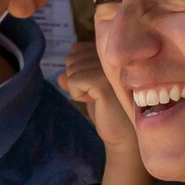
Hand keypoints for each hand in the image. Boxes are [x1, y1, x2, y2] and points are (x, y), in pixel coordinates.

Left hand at [58, 41, 138, 157]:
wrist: (124, 135)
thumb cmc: (108, 111)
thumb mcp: (88, 91)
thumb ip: (74, 79)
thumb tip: (59, 76)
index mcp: (110, 53)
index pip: (76, 49)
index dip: (77, 69)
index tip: (93, 86)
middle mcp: (112, 55)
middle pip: (72, 59)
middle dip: (76, 79)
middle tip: (96, 94)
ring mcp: (109, 67)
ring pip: (71, 70)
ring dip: (78, 89)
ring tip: (98, 98)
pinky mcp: (103, 82)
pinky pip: (73, 81)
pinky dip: (77, 94)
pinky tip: (96, 101)